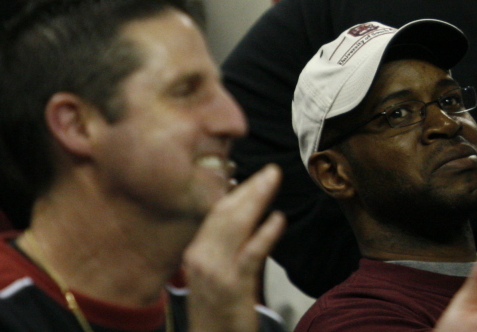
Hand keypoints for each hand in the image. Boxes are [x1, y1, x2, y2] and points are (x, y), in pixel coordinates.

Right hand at [183, 165, 287, 331]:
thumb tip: (242, 210)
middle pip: (226, 214)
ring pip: (235, 227)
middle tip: (271, 170)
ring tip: (274, 182)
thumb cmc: (217, 305)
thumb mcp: (215, 270)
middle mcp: (201, 257)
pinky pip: (250, 254)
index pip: (217, 212)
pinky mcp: (233, 287)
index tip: (256, 175)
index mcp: (197, 251)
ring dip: (257, 201)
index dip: (238, 191)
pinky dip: (265, 234)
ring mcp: (215, 272)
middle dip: (250, 189)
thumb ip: (226, 242)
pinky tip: (279, 219)